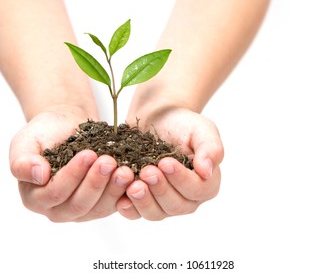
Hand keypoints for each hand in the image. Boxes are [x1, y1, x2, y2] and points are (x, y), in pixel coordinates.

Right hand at [9, 105, 134, 221]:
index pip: (54, 194)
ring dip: (113, 189)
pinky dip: (124, 192)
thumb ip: (22, 161)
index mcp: (34, 198)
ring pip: (98, 208)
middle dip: (95, 183)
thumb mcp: (25, 142)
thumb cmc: (45, 133)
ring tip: (125, 169)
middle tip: (109, 161)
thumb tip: (38, 175)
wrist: (67, 127)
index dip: (72, 176)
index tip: (88, 154)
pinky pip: (114, 205)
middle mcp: (57, 210)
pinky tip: (133, 176)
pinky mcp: (102, 204)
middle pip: (78, 205)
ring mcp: (82, 210)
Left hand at [118, 105, 223, 219]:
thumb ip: (211, 148)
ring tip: (134, 185)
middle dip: (160, 189)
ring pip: (156, 213)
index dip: (181, 179)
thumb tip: (207, 172)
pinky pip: (136, 213)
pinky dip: (129, 208)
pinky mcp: (142, 202)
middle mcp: (187, 198)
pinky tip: (121, 199)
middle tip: (147, 171)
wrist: (156, 118)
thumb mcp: (202, 129)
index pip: (197, 190)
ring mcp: (164, 202)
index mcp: (206, 183)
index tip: (165, 162)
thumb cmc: (182, 124)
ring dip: (144, 201)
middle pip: (176, 205)